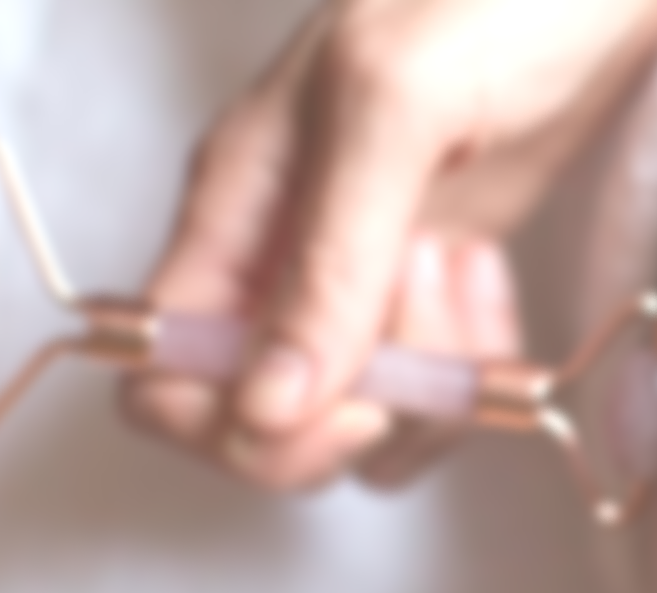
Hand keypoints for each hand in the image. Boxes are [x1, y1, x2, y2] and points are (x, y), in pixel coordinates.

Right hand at [124, 0, 656, 490]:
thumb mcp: (399, 103)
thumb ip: (330, 257)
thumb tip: (267, 403)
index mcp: (234, 208)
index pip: (162, 378)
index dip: (238, 426)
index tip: (346, 398)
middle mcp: (281, 256)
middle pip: (260, 423)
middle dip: (353, 415)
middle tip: (427, 353)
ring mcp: (363, 275)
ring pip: (361, 415)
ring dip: (431, 382)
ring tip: (469, 268)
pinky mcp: (437, 282)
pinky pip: (432, 389)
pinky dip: (475, 363)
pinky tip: (493, 274)